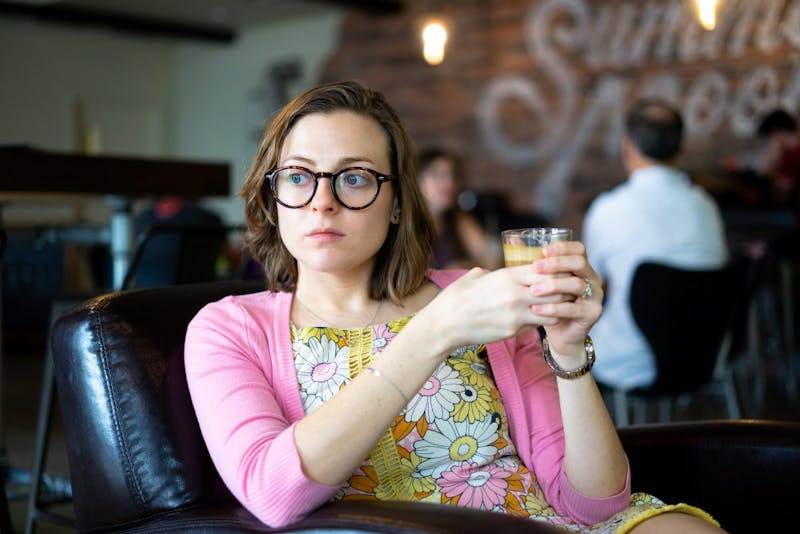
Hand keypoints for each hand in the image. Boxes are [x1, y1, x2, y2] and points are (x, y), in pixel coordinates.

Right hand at [429, 266, 569, 351]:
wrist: (445, 323)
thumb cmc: (457, 298)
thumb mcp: (474, 276)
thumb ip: (490, 273)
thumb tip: (493, 272)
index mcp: (507, 275)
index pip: (545, 268)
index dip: (556, 270)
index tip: (559, 272)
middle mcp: (515, 293)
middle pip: (555, 288)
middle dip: (563, 289)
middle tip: (565, 290)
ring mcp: (516, 313)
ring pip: (553, 309)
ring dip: (557, 307)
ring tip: (556, 306)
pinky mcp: (514, 330)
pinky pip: (538, 324)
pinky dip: (543, 321)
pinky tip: (540, 318)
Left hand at [529, 241, 602, 360]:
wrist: (561, 334)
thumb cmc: (549, 303)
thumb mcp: (543, 283)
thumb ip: (536, 267)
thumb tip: (513, 242)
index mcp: (582, 268)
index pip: (579, 249)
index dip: (563, 247)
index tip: (543, 250)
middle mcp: (593, 279)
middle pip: (579, 263)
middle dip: (556, 263)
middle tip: (536, 267)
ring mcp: (595, 296)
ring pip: (577, 285)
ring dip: (553, 285)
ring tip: (533, 290)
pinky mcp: (591, 313)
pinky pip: (573, 309)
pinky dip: (553, 308)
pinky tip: (537, 309)